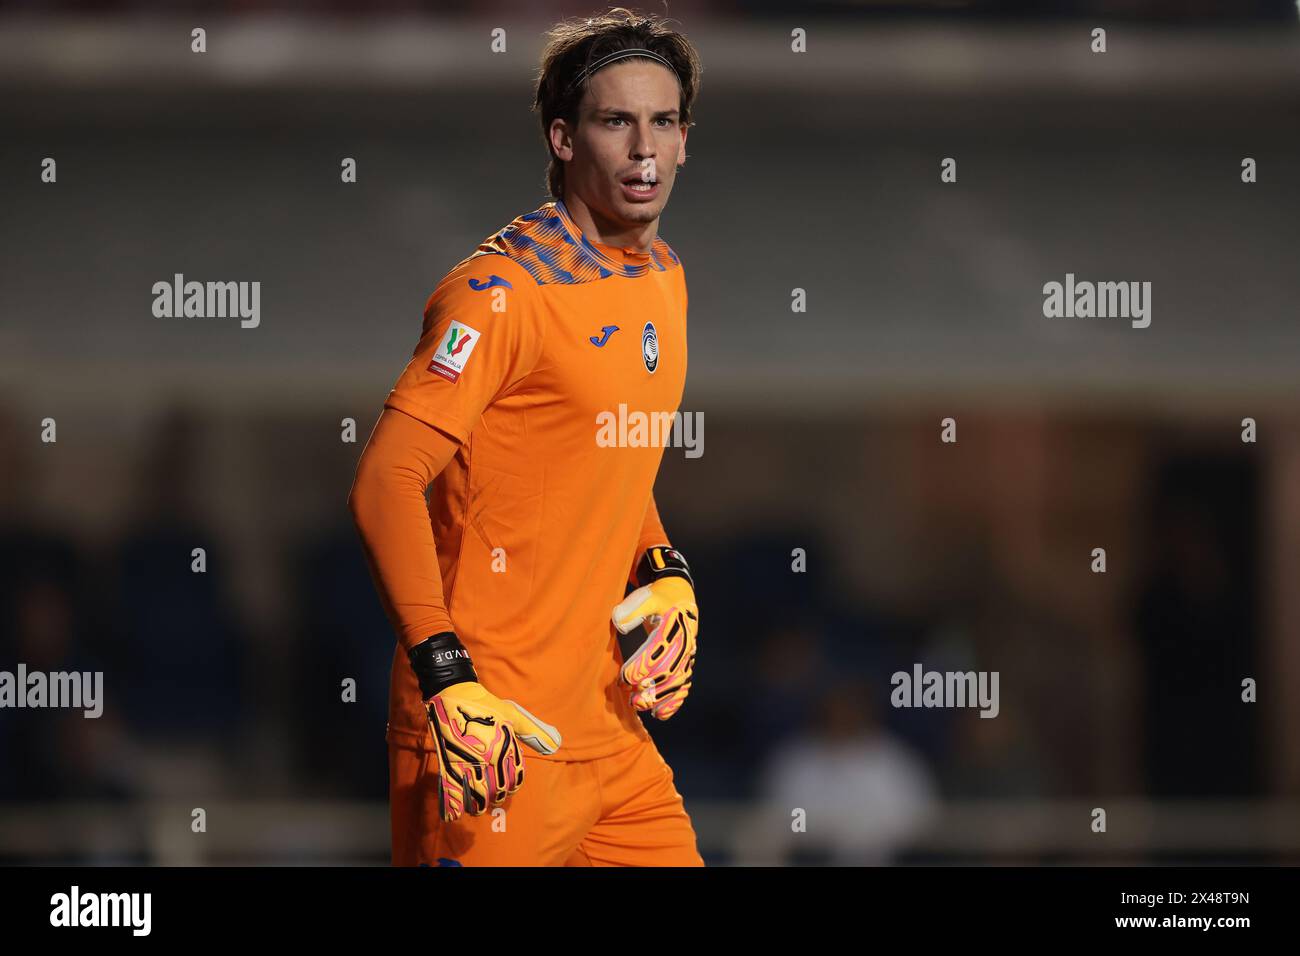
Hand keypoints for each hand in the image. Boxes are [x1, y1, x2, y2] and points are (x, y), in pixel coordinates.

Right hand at [425, 681, 559, 822]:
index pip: (515, 780)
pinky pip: (450, 791)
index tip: (506, 787)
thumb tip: (554, 744)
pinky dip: (451, 807)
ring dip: (477, 806)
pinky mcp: (448, 762)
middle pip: (497, 792)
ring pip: (476, 797)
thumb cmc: (486, 704)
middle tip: (492, 797)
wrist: (453, 694)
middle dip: (496, 798)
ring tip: (477, 807)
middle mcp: (488, 758)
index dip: (512, 787)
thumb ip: (533, 732)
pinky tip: (453, 816)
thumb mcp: (513, 715)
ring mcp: (468, 762)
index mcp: (505, 748)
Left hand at [612, 576, 697, 719]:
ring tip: (644, 709)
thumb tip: (618, 622)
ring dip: (662, 698)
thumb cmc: (658, 597)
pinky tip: (662, 714)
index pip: (659, 650)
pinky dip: (674, 701)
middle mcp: (684, 642)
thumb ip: (632, 609)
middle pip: (670, 670)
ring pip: (678, 681)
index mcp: (674, 625)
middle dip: (652, 687)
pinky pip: (684, 684)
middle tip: (633, 699)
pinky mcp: (686, 662)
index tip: (626, 678)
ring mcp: (688, 654)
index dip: (643, 666)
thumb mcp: (646, 597)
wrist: (680, 595)